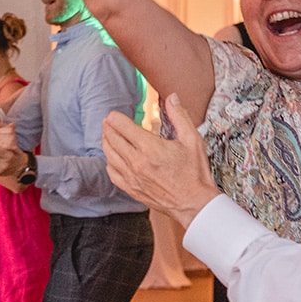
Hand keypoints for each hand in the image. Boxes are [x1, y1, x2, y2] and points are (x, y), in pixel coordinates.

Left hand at [102, 94, 219, 225]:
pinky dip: (109, 163)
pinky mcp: (132, 189)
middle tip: (108, 121)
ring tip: (107, 135)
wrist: (194, 204)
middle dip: (108, 127)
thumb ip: (180, 116)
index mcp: (150, 148)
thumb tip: (173, 98)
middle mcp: (137, 162)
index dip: (115, 118)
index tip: (114, 114)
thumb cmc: (194, 174)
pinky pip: (112, 174)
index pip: (123, 127)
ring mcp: (132, 177)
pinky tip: (112, 158)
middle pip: (113, 139)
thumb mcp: (192, 140)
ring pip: (109, 155)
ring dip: (106, 142)